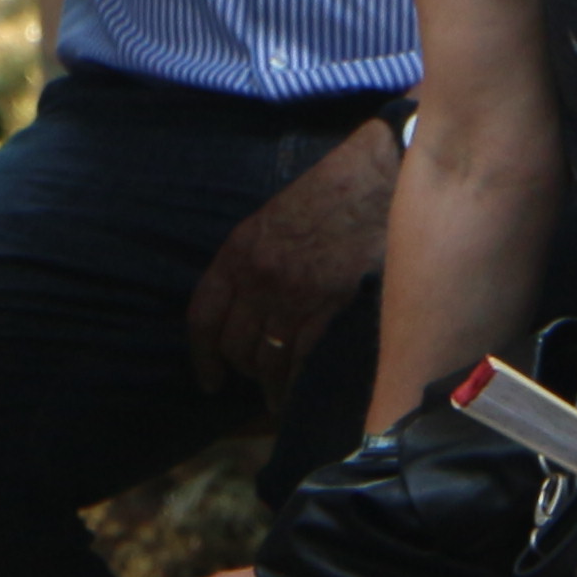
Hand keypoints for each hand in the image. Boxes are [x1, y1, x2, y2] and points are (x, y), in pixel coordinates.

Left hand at [183, 120, 394, 396]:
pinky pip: (303, 356)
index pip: (203, 317)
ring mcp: (294, 294)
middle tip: (251, 381)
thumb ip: (250, 261)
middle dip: (240, 369)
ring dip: (269, 383)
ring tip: (274, 397)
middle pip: (234, 344)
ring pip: (268, 357)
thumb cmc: (326, 194)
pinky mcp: (330, 304)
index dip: (202, 355)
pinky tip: (298, 393)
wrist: (375, 179)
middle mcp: (259, 278)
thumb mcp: (269, 221)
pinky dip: (297, 381)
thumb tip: (243, 306)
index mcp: (237, 253)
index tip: (209, 379)